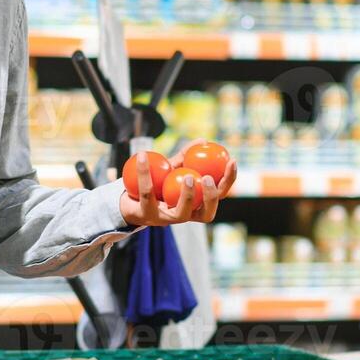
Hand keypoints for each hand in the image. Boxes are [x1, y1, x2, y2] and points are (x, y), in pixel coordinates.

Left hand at [119, 142, 237, 226]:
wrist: (127, 200)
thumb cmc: (156, 184)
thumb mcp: (171, 169)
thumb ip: (186, 157)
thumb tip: (203, 140)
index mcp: (197, 205)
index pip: (219, 195)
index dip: (229, 180)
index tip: (232, 160)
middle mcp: (186, 216)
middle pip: (207, 213)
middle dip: (211, 197)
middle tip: (208, 177)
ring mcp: (167, 219)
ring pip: (182, 212)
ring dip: (188, 195)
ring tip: (187, 176)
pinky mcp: (146, 215)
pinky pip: (147, 192)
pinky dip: (145, 173)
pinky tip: (143, 156)